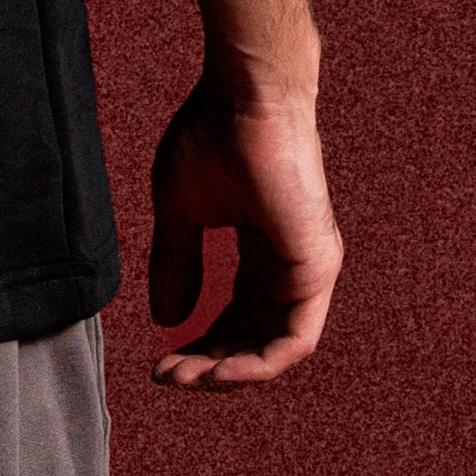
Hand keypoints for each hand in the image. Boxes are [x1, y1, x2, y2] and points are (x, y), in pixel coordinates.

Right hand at [148, 52, 341, 389]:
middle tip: (166, 377)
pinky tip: (219, 371)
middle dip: (208, 364)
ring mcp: (308, 267)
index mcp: (263, 248)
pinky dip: (257, 365)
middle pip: (252, 336)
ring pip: (275, 348)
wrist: (245, 96)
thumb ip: (177, 265)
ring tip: (184, 379)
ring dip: (228, 372)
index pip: (235, 313)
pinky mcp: (316, 267)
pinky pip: (294, 341)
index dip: (197, 342)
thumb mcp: (181, 212)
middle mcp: (290, 263)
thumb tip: (167, 320)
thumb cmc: (214, 134)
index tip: (158, 362)